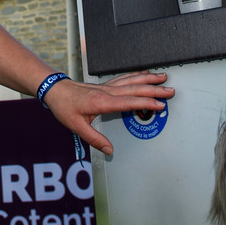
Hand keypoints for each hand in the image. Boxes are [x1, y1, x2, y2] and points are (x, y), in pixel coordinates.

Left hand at [41, 71, 172, 155]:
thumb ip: (94, 139)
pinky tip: (145, 74)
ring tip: (163, 76)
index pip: (128, 102)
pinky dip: (137, 75)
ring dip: (148, 79)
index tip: (160, 105)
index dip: (146, 103)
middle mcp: (107, 92)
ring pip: (132, 80)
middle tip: (170, 90)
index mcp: (102, 102)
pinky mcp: (105, 85)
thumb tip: (109, 151)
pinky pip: (125, 78)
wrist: (55, 90)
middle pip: (135, 89)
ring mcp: (107, 86)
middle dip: (154, 90)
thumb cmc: (64, 107)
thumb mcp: (76, 127)